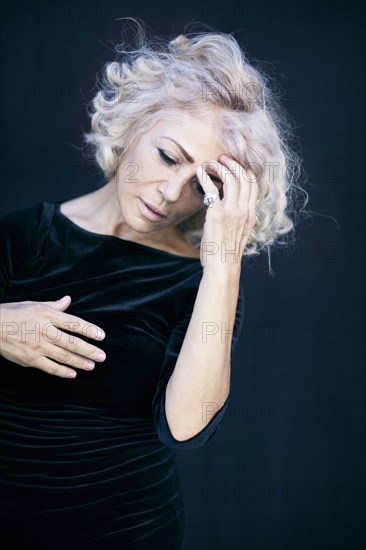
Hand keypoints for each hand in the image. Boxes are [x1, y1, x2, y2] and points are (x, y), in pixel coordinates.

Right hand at [0, 295, 105, 378]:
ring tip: (91, 365)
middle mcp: (44, 331)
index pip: (73, 323)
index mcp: (47, 315)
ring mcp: (37, 347)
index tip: (102, 336)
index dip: (89, 330)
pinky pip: (50, 367)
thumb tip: (68, 299)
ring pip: (63, 356)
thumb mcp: (34, 304)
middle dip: (89, 350)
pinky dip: (62, 372)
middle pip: (71, 343)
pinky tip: (73, 373)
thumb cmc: (13, 313)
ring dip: (79, 362)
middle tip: (102, 356)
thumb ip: (54, 305)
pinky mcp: (30, 359)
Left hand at [197, 155, 257, 270]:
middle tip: (222, 159)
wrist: (222, 266)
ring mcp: (232, 211)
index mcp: (251, 214)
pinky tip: (199, 172)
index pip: (253, 185)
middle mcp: (244, 210)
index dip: (246, 170)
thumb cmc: (226, 252)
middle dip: (233, 164)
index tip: (237, 165)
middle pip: (243, 177)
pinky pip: (212, 188)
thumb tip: (230, 208)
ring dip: (220, 167)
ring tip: (210, 164)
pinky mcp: (217, 213)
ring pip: (230, 178)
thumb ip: (238, 218)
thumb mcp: (239, 232)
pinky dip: (205, 176)